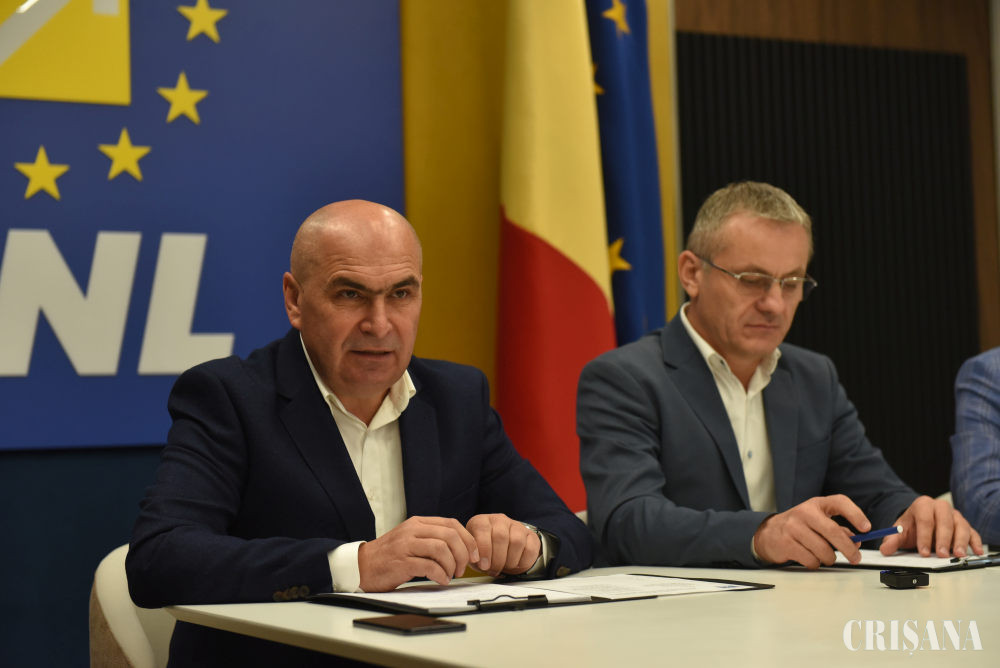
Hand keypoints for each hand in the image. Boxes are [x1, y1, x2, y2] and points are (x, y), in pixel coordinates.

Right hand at [357, 516, 479, 591]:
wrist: (362, 566)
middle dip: (463, 553)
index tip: (474, 554)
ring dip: (452, 565)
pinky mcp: (401, 562)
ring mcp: (406, 545)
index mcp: (417, 523)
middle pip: (449, 535)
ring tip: (450, 575)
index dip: (468, 539)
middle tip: (463, 567)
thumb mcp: (411, 539)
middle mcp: (412, 530)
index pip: (451, 524)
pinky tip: (441, 580)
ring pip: (441, 549)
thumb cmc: (389, 556)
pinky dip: (440, 574)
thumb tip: (461, 547)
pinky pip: (429, 566)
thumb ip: (431, 538)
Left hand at [466, 513, 540, 576]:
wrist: (501, 552)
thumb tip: (479, 562)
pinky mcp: (531, 535)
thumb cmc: (484, 553)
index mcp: (482, 522)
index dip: (484, 549)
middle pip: (501, 536)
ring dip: (510, 561)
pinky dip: (523, 562)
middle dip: (497, 559)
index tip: (483, 565)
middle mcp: (499, 520)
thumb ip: (473, 557)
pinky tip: (516, 565)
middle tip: (494, 570)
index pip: (482, 529)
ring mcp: (516, 526)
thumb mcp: (474, 554)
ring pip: (517, 541)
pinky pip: (530, 548)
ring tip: (505, 567)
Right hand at [753, 495, 869, 568]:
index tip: (867, 528)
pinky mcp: (786, 543)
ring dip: (829, 558)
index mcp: (816, 504)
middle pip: (833, 532)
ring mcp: (793, 527)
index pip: (839, 502)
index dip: (855, 515)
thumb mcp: (818, 521)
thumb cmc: (799, 526)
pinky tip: (810, 557)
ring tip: (825, 556)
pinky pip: (811, 560)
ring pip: (823, 550)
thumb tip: (855, 541)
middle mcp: (804, 513)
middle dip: (849, 549)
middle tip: (855, 557)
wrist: (768, 532)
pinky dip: (815, 563)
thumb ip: (838, 529)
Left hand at [879, 495, 983, 557]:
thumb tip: (885, 549)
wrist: (920, 522)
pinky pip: (973, 532)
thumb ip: (891, 540)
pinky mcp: (965, 525)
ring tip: (957, 555)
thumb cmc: (912, 526)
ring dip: (960, 541)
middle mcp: (940, 507)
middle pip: (945, 520)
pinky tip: (975, 551)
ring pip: (961, 526)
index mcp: (923, 505)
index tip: (924, 552)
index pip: (925, 519)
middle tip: (942, 554)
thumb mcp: (900, 531)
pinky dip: (975, 542)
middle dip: (943, 539)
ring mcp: (955, 516)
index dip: (924, 536)